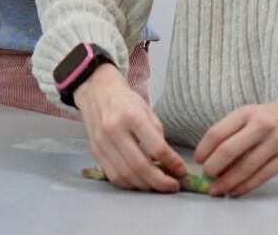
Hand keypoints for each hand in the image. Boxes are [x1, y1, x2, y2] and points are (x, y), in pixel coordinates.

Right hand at [74, 64, 186, 191]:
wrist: (97, 92)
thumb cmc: (126, 101)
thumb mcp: (147, 111)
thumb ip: (157, 136)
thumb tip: (169, 164)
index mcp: (132, 116)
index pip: (156, 148)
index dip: (172, 163)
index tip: (181, 171)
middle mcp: (115, 130)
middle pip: (140, 166)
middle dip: (160, 182)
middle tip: (173, 186)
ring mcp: (102, 142)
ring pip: (126, 175)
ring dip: (145, 186)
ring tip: (158, 185)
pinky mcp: (95, 151)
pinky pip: (113, 176)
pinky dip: (129, 184)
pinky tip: (139, 182)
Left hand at [194, 96, 277, 196]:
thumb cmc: (271, 117)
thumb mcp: (250, 115)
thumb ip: (231, 132)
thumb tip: (209, 158)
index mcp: (246, 113)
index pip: (217, 132)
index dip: (204, 149)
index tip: (198, 160)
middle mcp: (261, 125)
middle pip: (229, 150)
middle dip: (213, 167)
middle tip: (206, 177)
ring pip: (246, 167)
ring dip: (228, 182)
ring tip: (217, 189)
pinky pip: (264, 175)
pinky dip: (247, 186)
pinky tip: (236, 191)